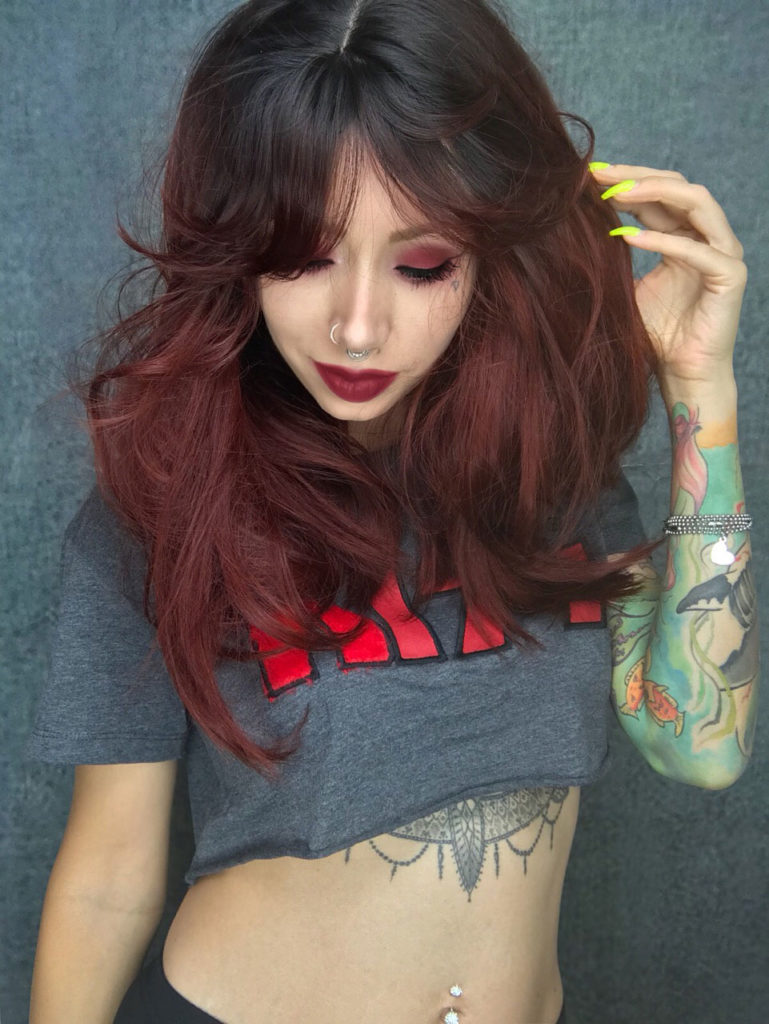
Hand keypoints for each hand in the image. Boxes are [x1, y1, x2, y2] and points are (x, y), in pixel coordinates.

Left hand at [590, 163, 746, 386]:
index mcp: (684, 236)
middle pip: (678, 187)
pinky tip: (629, 236)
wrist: (681, 371)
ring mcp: (723, 253)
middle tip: (600, 174)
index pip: (660, 194)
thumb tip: (579, 226)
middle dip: (638, 177)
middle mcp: (707, 238)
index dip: (627, 181)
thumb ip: (616, 254)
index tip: (591, 176)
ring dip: (655, 192)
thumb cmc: (655, 333)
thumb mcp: (626, 286)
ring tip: (617, 194)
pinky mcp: (730, 276)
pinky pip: (698, 250)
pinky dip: (663, 240)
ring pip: (697, 202)